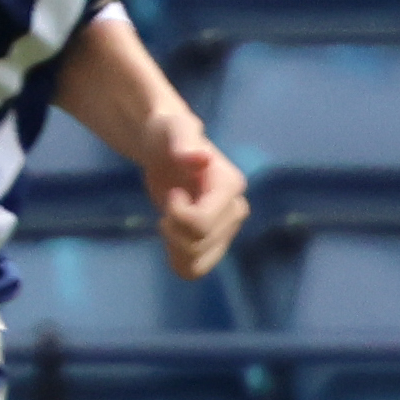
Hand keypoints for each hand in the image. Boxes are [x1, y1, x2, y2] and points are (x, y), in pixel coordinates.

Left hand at [148, 121, 247, 281]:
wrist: (163, 146)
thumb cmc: (168, 133)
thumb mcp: (174, 130)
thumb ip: (184, 142)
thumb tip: (200, 157)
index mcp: (230, 185)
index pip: (202, 223)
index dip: (176, 214)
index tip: (171, 193)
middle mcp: (236, 209)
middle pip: (199, 243)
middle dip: (173, 229)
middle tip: (168, 203)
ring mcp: (227, 228)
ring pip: (198, 261)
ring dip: (175, 246)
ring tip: (169, 220)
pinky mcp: (214, 240)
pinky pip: (197, 269)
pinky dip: (179, 261)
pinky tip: (171, 239)